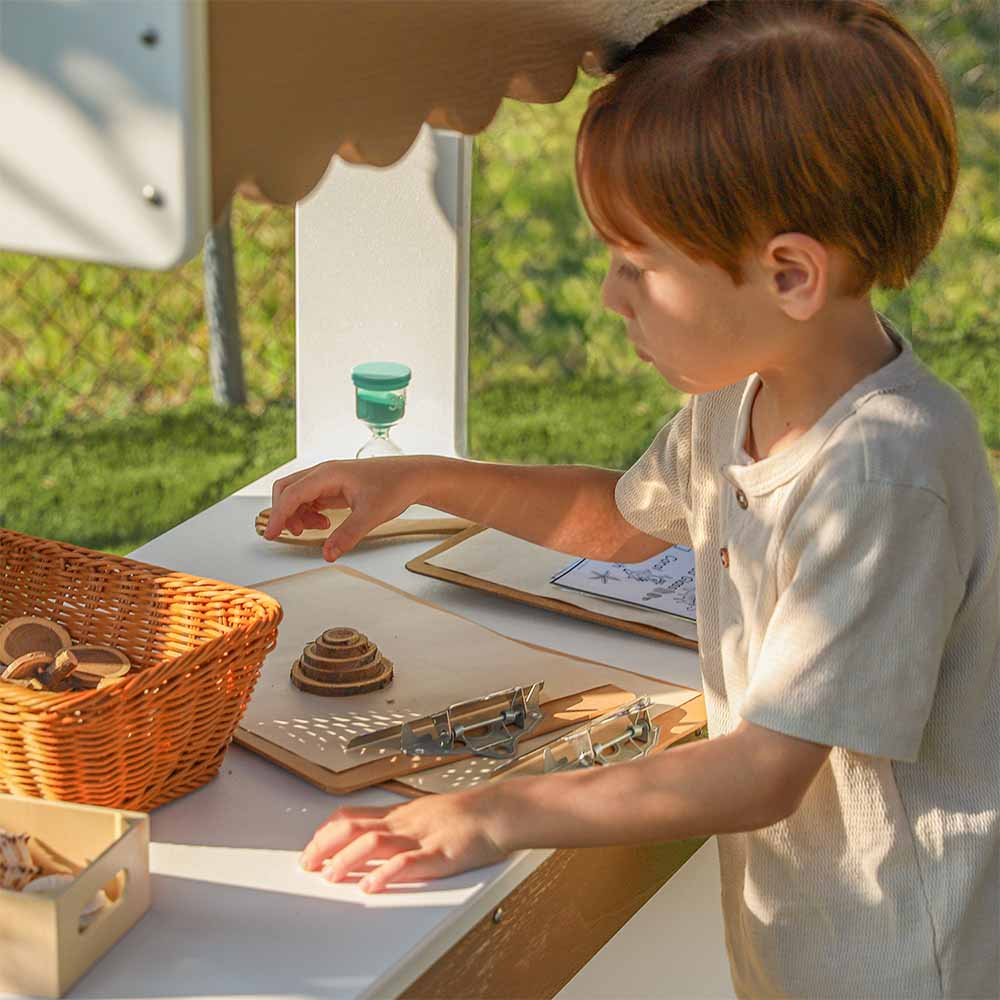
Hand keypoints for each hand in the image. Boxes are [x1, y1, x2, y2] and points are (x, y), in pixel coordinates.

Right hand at [264, 456, 431, 560]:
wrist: (413, 477)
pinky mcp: (335, 487)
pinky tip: (324, 525)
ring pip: (297, 495)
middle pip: (287, 489)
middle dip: (284, 513)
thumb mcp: (372, 515)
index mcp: (329, 474)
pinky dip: (309, 514)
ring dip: (298, 515)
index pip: (292, 494)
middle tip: (293, 535)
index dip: (278, 515)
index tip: (271, 536)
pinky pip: (310, 499)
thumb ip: (348, 535)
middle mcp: (324, 473)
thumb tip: (328, 554)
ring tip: (318, 530)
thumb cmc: (395, 487)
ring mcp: (329, 479)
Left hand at [300, 787, 511, 892]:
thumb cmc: (467, 815)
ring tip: (331, 876)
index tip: (310, 850)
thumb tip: (370, 838)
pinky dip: (386, 874)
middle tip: (309, 866)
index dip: (325, 833)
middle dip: (325, 847)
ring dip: (347, 860)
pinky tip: (371, 885)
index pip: (351, 816)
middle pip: (354, 827)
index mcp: (400, 814)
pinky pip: (410, 863)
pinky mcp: (441, 854)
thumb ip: (398, 826)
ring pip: (375, 842)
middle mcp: (405, 823)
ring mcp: (422, 837)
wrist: (500, 811)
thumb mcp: (424, 814)